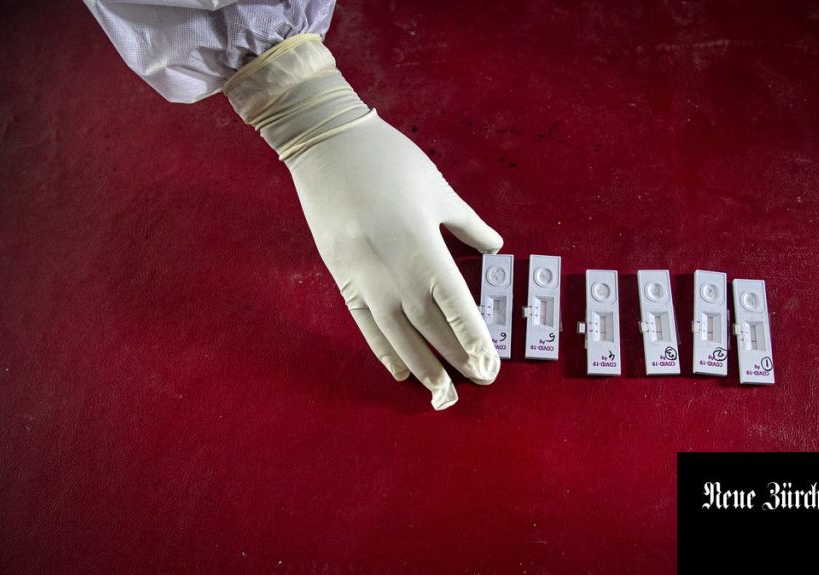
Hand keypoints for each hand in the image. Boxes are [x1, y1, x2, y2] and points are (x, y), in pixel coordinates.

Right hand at [225, 35, 502, 409]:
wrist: (323, 144)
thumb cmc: (387, 159)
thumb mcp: (437, 187)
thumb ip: (467, 223)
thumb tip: (495, 247)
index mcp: (419, 243)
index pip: (453, 302)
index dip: (472, 336)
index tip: (489, 362)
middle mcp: (390, 267)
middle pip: (427, 323)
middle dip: (455, 355)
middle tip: (480, 380)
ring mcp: (361, 275)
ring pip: (395, 331)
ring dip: (421, 364)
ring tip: (442, 391)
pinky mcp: (340, 275)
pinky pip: (365, 321)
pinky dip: (383, 348)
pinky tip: (399, 369)